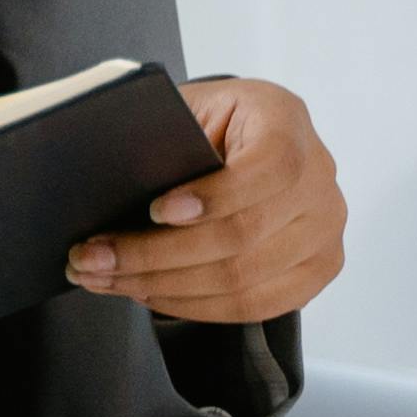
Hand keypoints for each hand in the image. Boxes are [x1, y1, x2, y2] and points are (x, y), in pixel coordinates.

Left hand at [65, 76, 345, 323]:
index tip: (155, 211)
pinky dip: (192, 305)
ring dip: (162, 287)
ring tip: (104, 278)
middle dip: (156, 255)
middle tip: (93, 258)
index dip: (214, 196)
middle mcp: (319, 178)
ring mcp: (324, 230)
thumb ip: (164, 135)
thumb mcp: (186, 110)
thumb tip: (112, 174)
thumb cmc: (207, 124)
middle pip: (243, 235)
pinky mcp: (316, 270)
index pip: (269, 166)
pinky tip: (146, 292)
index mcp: (286, 121)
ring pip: (242, 280)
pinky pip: (253, 306)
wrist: (242, 141)